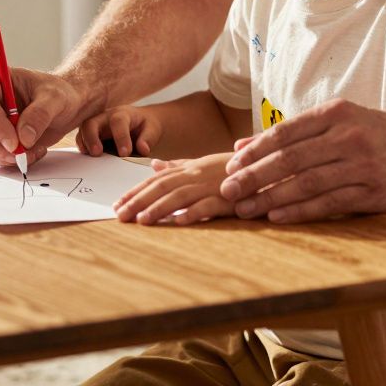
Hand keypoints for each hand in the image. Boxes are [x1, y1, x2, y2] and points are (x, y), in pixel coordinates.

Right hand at [0, 65, 92, 166]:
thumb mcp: (56, 99)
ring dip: (3, 157)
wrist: (60, 107)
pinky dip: (4, 160)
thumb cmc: (56, 95)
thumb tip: (23, 138)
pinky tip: (26, 153)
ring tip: (31, 151)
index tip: (16, 144)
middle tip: (21, 155)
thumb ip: (40, 114)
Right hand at [75, 105, 160, 157]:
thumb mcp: (153, 129)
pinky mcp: (91, 134)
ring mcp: (96, 124)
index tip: (125, 153)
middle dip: (92, 137)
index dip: (120, 137)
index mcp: (122, 114)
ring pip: (83, 130)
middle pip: (92, 122)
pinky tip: (86, 158)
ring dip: (84, 143)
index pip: (118, 122)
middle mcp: (105, 116)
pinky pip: (82, 139)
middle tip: (97, 153)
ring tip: (89, 156)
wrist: (140, 121)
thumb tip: (143, 149)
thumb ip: (148, 139)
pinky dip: (82, 147)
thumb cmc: (145, 125)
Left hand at [113, 152, 235, 224]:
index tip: (117, 204)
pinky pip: (209, 205)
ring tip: (141, 221)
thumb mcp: (203, 164)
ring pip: (180, 196)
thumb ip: (178, 165)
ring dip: (159, 208)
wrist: (268, 168)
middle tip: (119, 215)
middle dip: (138, 201)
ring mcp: (212, 186)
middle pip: (162, 187)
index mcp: (189, 169)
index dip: (135, 191)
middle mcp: (196, 175)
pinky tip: (179, 221)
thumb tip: (153, 165)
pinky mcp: (229, 198)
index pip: (156, 180)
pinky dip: (194, 212)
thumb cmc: (234, 170)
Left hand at [220, 99, 385, 222]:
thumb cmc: (373, 131)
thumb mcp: (337, 120)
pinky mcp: (375, 193)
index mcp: (335, 113)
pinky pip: (329, 204)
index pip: (284, 133)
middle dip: (253, 177)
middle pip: (290, 159)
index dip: (254, 152)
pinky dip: (300, 211)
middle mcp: (348, 136)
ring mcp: (363, 165)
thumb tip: (241, 146)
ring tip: (244, 208)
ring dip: (270, 198)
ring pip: (307, 183)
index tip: (230, 167)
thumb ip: (292, 133)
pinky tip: (276, 217)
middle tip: (227, 191)